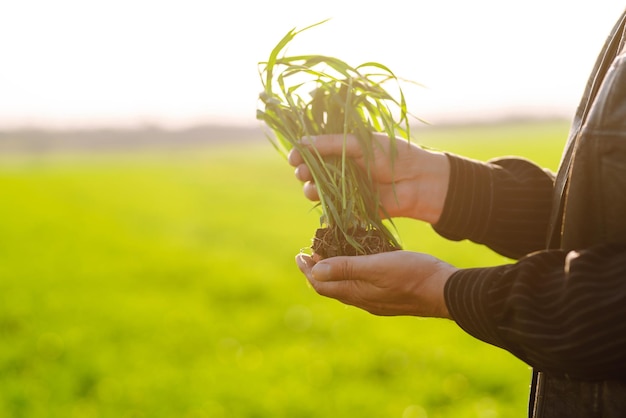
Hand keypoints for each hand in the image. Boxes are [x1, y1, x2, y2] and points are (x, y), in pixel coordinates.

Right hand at [288, 133, 449, 223]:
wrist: (418, 182)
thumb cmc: (393, 156)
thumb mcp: (360, 143)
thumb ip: (331, 143)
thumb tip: (301, 141)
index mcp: (341, 148)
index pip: (312, 149)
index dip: (300, 152)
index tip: (294, 156)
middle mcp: (339, 168)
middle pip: (309, 170)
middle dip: (302, 171)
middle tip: (302, 172)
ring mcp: (343, 188)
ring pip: (315, 190)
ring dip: (309, 189)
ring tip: (312, 187)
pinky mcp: (349, 207)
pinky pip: (329, 207)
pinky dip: (323, 204)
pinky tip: (324, 201)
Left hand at [295, 250, 456, 318]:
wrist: (445, 291)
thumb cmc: (412, 274)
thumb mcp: (376, 266)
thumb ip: (346, 268)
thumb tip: (315, 271)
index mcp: (356, 293)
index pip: (321, 284)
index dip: (307, 270)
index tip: (299, 254)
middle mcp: (362, 301)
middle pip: (330, 288)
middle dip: (317, 271)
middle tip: (311, 253)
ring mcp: (376, 301)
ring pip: (346, 288)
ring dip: (334, 272)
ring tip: (330, 254)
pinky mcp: (388, 297)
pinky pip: (360, 287)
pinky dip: (351, 274)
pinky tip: (359, 263)